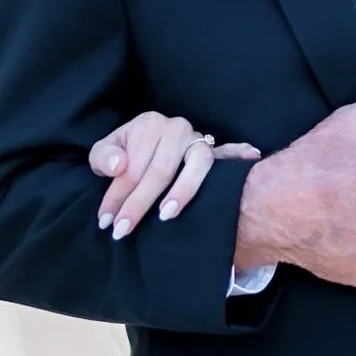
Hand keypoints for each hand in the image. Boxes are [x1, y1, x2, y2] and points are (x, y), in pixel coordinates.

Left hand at [91, 112, 260, 239]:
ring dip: (183, 191)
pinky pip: (229, 152)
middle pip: (160, 171)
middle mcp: (175, 127)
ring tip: (166, 215)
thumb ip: (103, 157)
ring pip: (195, 165)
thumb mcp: (104, 152)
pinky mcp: (213, 151)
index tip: (107, 221)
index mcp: (147, 124)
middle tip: (123, 231)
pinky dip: (239, 153)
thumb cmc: (123, 153)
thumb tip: (119, 166)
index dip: (117, 195)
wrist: (142, 144)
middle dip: (139, 204)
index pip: (132, 166)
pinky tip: (251, 154)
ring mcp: (197, 139)